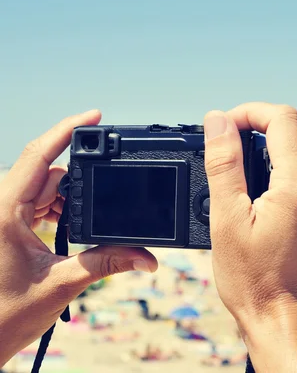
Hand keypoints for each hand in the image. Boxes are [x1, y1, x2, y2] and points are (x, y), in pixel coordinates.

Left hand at [0, 110, 156, 365]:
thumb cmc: (5, 315)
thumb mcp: (62, 284)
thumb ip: (107, 264)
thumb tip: (147, 258)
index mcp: (5, 211)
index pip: (38, 156)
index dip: (67, 131)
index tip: (95, 115)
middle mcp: (2, 205)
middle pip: (48, 171)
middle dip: (82, 179)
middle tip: (110, 193)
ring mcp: (5, 214)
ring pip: (46, 187)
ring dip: (72, 198)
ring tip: (86, 223)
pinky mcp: (10, 224)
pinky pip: (40, 202)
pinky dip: (62, 209)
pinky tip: (74, 226)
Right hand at [204, 102, 296, 371]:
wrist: (289, 326)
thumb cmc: (256, 283)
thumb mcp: (228, 220)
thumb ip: (224, 163)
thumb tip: (219, 120)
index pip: (283, 119)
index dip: (251, 112)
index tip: (227, 125)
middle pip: (292, 142)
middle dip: (257, 144)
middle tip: (227, 165)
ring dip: (272, 169)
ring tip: (245, 201)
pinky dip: (287, 190)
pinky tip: (268, 217)